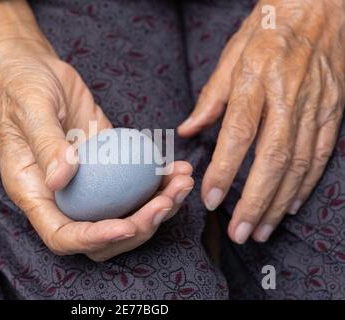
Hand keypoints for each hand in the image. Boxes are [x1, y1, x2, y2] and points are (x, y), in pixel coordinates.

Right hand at [0, 0, 193, 260]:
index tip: (127, 226)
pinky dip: (159, 181)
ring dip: (158, 205)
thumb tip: (61, 180)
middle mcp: (62, 195)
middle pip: (102, 235)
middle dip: (139, 226)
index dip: (95, 239)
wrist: (34, 68)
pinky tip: (177, 166)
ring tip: (182, 181)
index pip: (63, 235)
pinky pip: (134, 183)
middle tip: (167, 200)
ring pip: (124, 213)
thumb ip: (46, 144)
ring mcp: (87, 182)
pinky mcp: (107, 164)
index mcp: (34, 192)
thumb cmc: (21, 87)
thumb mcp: (31, 109)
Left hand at [178, 0, 344, 243]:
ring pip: (298, 164)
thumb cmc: (268, 29)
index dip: (225, 169)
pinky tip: (288, 206)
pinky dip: (305, 185)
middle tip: (238, 232)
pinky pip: (320, 154)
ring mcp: (315, 106)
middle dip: (254, 201)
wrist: (320, 8)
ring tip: (259, 230)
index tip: (211, 199)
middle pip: (272, 158)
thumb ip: (211, 97)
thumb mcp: (231, 54)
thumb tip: (188, 130)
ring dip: (278, 202)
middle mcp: (288, 96)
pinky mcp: (333, 111)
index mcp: (255, 79)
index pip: (238, 133)